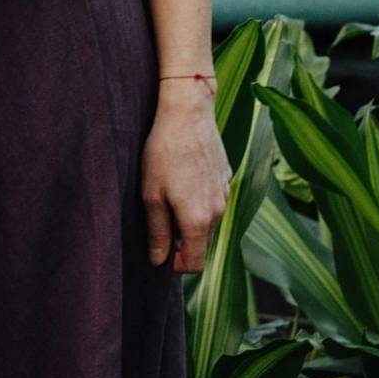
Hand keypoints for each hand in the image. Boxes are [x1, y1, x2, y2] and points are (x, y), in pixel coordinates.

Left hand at [141, 83, 230, 272]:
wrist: (187, 113)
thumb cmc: (163, 152)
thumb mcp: (151, 195)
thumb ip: (158, 232)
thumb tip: (159, 261)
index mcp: (198, 221)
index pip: (194, 263)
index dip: (176, 264)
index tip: (160, 251)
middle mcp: (218, 212)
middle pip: (203, 245)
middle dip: (183, 243)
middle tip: (160, 222)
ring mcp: (225, 194)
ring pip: (209, 223)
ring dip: (191, 222)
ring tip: (169, 197)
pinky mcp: (227, 178)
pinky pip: (215, 202)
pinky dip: (200, 202)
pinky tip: (183, 180)